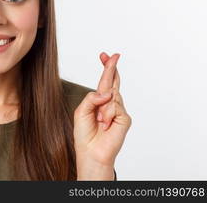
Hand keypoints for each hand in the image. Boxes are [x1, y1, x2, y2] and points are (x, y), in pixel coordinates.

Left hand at [73, 52, 131, 177]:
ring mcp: (119, 111)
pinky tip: (105, 124)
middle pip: (113, 82)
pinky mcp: (125, 118)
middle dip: (111, 68)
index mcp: (99, 101)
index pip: (104, 82)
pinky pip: (115, 106)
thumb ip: (92, 98)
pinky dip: (107, 114)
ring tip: (99, 121)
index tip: (105, 55)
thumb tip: (108, 92)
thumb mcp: (81, 111)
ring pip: (111, 95)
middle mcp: (110, 104)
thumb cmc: (85, 135)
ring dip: (101, 107)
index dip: (106, 68)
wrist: (91, 153)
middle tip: (112, 55)